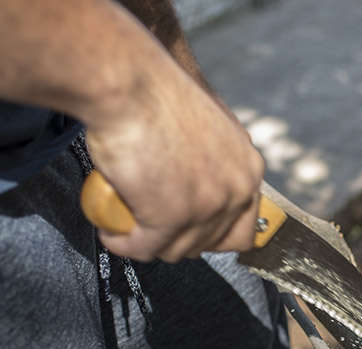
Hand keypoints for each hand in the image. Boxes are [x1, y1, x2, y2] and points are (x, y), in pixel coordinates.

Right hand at [84, 59, 263, 261]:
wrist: (130, 84)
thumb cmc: (158, 96)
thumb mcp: (207, 128)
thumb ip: (214, 160)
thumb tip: (202, 186)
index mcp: (249, 169)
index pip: (242, 227)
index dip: (211, 233)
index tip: (187, 229)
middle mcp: (237, 190)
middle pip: (210, 243)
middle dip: (178, 241)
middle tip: (151, 227)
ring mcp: (207, 208)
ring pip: (177, 250)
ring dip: (148, 244)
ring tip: (127, 229)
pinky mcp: (172, 219)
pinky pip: (143, 248)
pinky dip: (123, 245)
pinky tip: (112, 234)